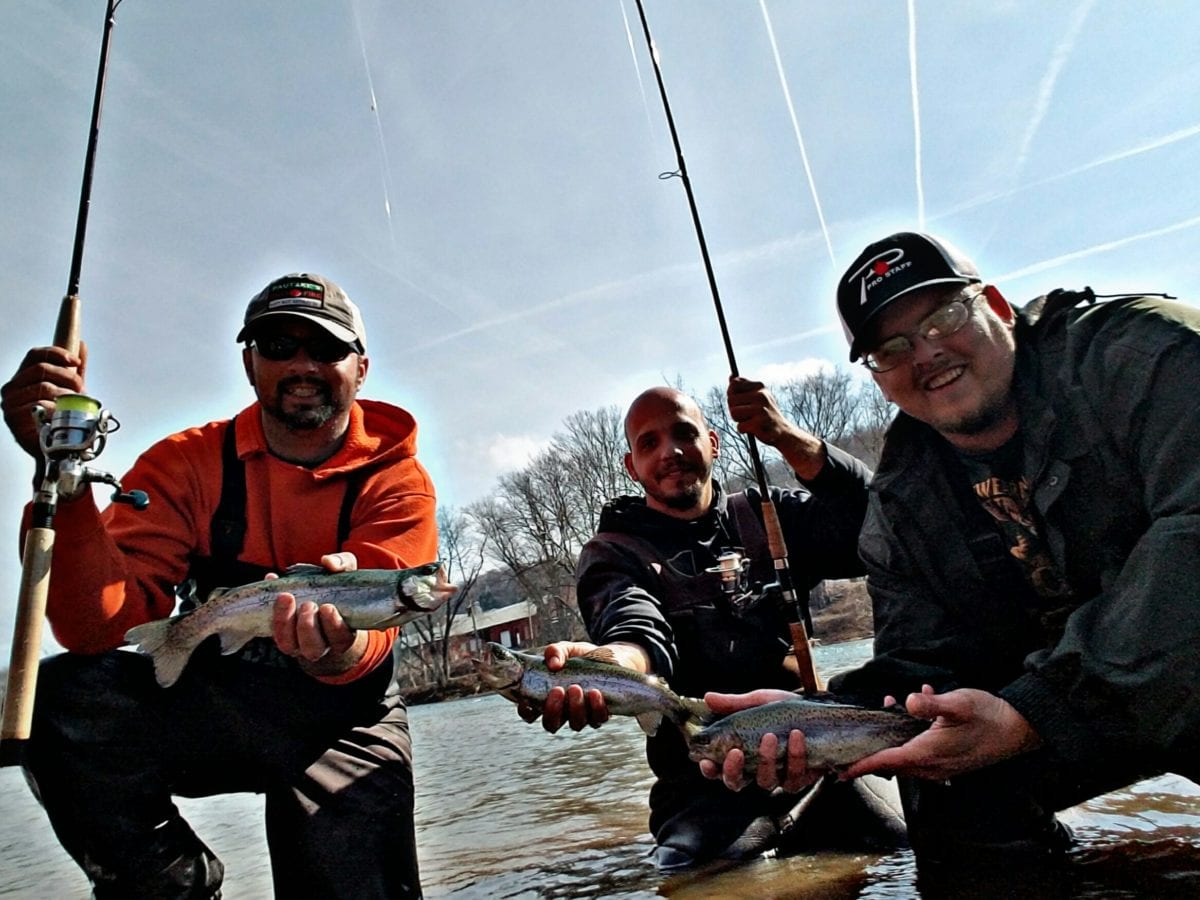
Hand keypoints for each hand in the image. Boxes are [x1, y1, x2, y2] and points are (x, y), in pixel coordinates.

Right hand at [1, 344, 88, 458]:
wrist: (54, 448)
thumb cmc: (60, 418)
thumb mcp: (68, 390)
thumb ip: (73, 370)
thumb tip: (81, 345)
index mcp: (22, 377)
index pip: (35, 354)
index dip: (57, 353)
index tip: (76, 362)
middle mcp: (12, 388)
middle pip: (42, 368)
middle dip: (68, 376)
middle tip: (81, 389)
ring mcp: (10, 403)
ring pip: (44, 387)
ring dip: (66, 395)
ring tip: (72, 405)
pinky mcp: (14, 419)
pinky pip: (41, 405)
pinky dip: (57, 409)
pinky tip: (61, 416)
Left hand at [271, 551, 360, 663]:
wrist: (323, 597)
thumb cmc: (340, 588)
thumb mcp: (347, 573)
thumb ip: (342, 564)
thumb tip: (327, 562)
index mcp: (342, 635)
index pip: (340, 639)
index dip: (333, 626)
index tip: (328, 607)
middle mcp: (321, 645)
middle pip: (313, 648)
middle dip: (308, 627)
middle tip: (308, 604)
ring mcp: (298, 644)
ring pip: (289, 645)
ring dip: (285, 623)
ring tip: (287, 598)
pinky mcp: (282, 636)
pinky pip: (274, 632)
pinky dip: (272, 611)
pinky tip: (272, 584)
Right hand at [518, 641, 610, 733]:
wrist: (612, 656)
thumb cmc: (582, 656)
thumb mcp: (566, 649)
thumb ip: (555, 652)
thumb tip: (553, 664)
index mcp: (547, 698)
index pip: (530, 713)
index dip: (526, 711)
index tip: (527, 701)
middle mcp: (563, 711)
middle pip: (551, 724)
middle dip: (552, 711)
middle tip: (557, 690)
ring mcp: (582, 715)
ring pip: (575, 724)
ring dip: (575, 708)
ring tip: (576, 687)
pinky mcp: (600, 714)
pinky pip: (597, 719)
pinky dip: (596, 708)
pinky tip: (595, 692)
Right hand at [697, 689, 822, 792]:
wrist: (819, 707)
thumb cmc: (784, 708)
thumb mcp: (758, 701)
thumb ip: (734, 703)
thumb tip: (708, 697)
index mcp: (741, 753)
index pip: (718, 770)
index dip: (710, 770)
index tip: (707, 761)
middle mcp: (757, 769)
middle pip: (736, 784)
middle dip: (733, 771)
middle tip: (735, 752)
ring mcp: (779, 776)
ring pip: (766, 781)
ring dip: (766, 760)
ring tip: (771, 736)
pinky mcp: (801, 777)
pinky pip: (795, 778)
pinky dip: (796, 758)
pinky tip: (797, 737)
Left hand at [726, 376, 824, 478]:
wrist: (783, 431)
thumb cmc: (765, 413)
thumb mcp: (757, 396)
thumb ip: (744, 387)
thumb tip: (731, 377)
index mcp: (760, 387)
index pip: (734, 384)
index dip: (732, 394)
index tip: (740, 401)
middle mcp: (761, 395)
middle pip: (731, 400)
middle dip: (734, 409)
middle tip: (747, 414)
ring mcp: (761, 409)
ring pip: (733, 413)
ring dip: (739, 420)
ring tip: (751, 420)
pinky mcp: (759, 423)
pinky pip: (740, 426)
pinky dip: (744, 430)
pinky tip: (755, 429)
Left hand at [839, 686, 1041, 781]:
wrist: (1019, 729)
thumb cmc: (989, 716)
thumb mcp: (958, 703)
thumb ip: (931, 704)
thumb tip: (908, 701)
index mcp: (929, 754)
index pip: (887, 762)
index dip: (862, 766)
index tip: (840, 771)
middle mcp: (932, 766)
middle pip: (892, 762)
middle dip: (872, 748)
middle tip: (856, 734)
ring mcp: (941, 767)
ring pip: (905, 756)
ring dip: (893, 736)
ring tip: (890, 705)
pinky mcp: (948, 761)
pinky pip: (920, 752)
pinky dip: (911, 735)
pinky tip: (919, 708)